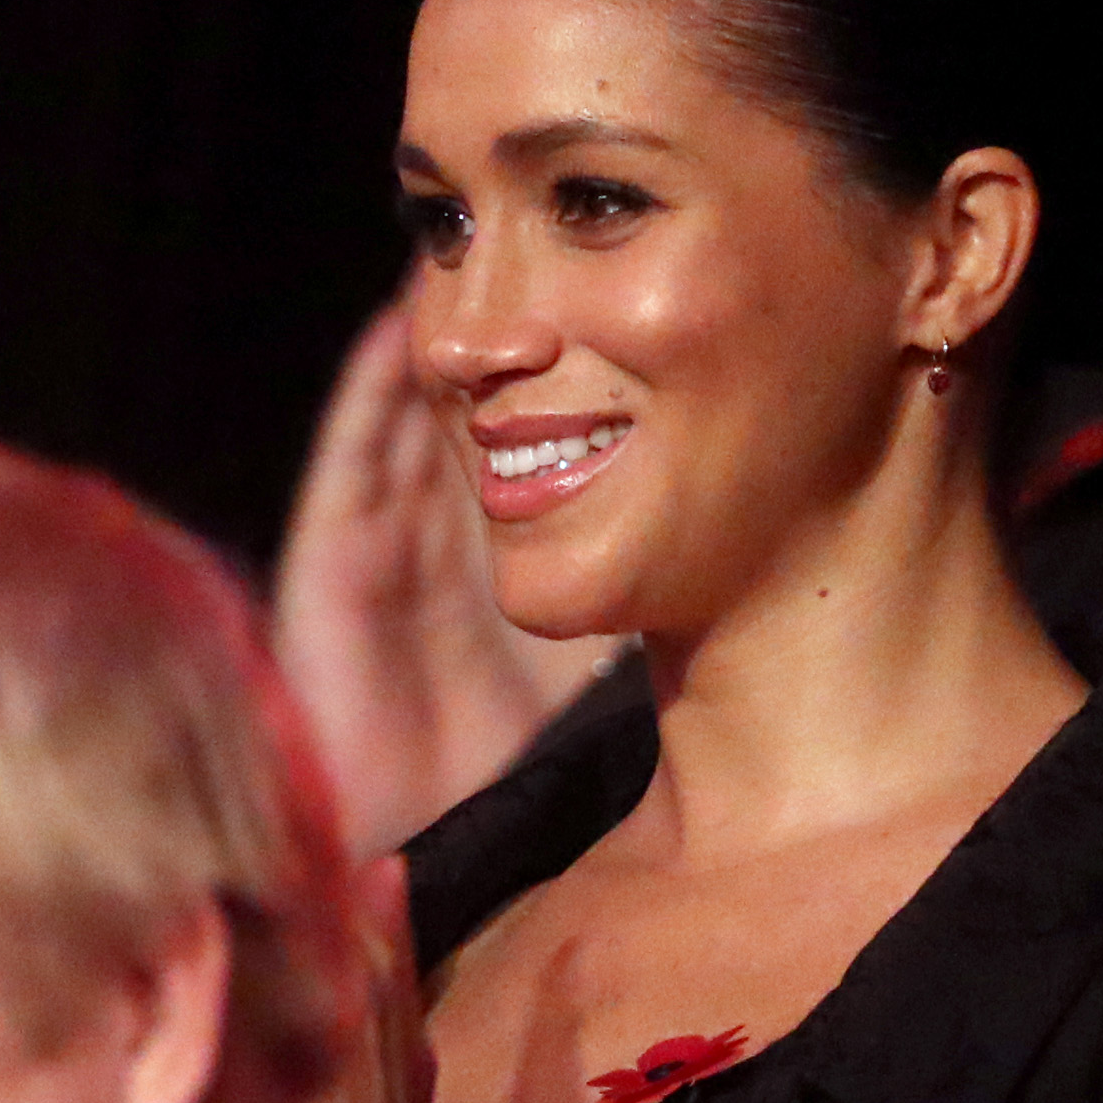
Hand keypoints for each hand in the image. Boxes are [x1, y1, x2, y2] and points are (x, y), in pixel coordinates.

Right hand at [270, 298, 613, 855]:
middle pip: (478, 409)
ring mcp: (386, 549)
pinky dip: (370, 393)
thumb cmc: (525, 776)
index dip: (581, 374)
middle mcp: (445, 542)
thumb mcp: (616, 662)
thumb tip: (773, 532)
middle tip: (546, 250)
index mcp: (513, 560)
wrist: (426, 852)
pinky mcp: (329, 567)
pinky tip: (400, 329)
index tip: (633, 300)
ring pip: (413, 417)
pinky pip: (350, 460)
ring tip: (464, 252)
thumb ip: (664, 600)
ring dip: (442, 344)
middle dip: (508, 334)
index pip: (551, 441)